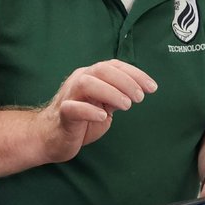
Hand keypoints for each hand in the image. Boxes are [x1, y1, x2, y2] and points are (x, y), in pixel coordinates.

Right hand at [38, 60, 156, 161]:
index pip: (114, 66)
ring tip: (126, 106)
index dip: (135, 74)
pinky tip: (103, 116)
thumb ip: (117, 96)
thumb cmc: (81, 121)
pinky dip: (89, 110)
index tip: (153, 87)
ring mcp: (69, 96)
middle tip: (140, 98)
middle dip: (125, 82)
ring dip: (110, 92)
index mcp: (91, 76)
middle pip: (102, 70)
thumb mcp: (104, 106)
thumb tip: (137, 92)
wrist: (52, 137)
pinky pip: (73, 108)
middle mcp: (79, 81)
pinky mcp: (63, 114)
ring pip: (87, 84)